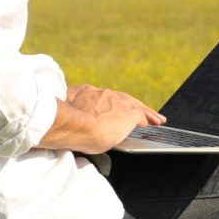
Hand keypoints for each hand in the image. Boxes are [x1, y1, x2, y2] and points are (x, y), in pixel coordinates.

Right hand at [40, 85, 163, 153]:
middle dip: (130, 105)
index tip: (112, 107)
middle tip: (142, 111)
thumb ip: (66, 114)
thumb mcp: (63, 115)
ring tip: (157, 119)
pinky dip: (149, 118)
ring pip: (133, 105)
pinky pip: (141, 115)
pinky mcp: (127, 114)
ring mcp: (115, 102)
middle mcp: (100, 94)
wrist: (73, 126)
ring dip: (145, 112)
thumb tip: (61, 121)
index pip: (101, 97)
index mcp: (83, 93)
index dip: (109, 102)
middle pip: (120, 98)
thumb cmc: (62, 125)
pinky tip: (155, 122)